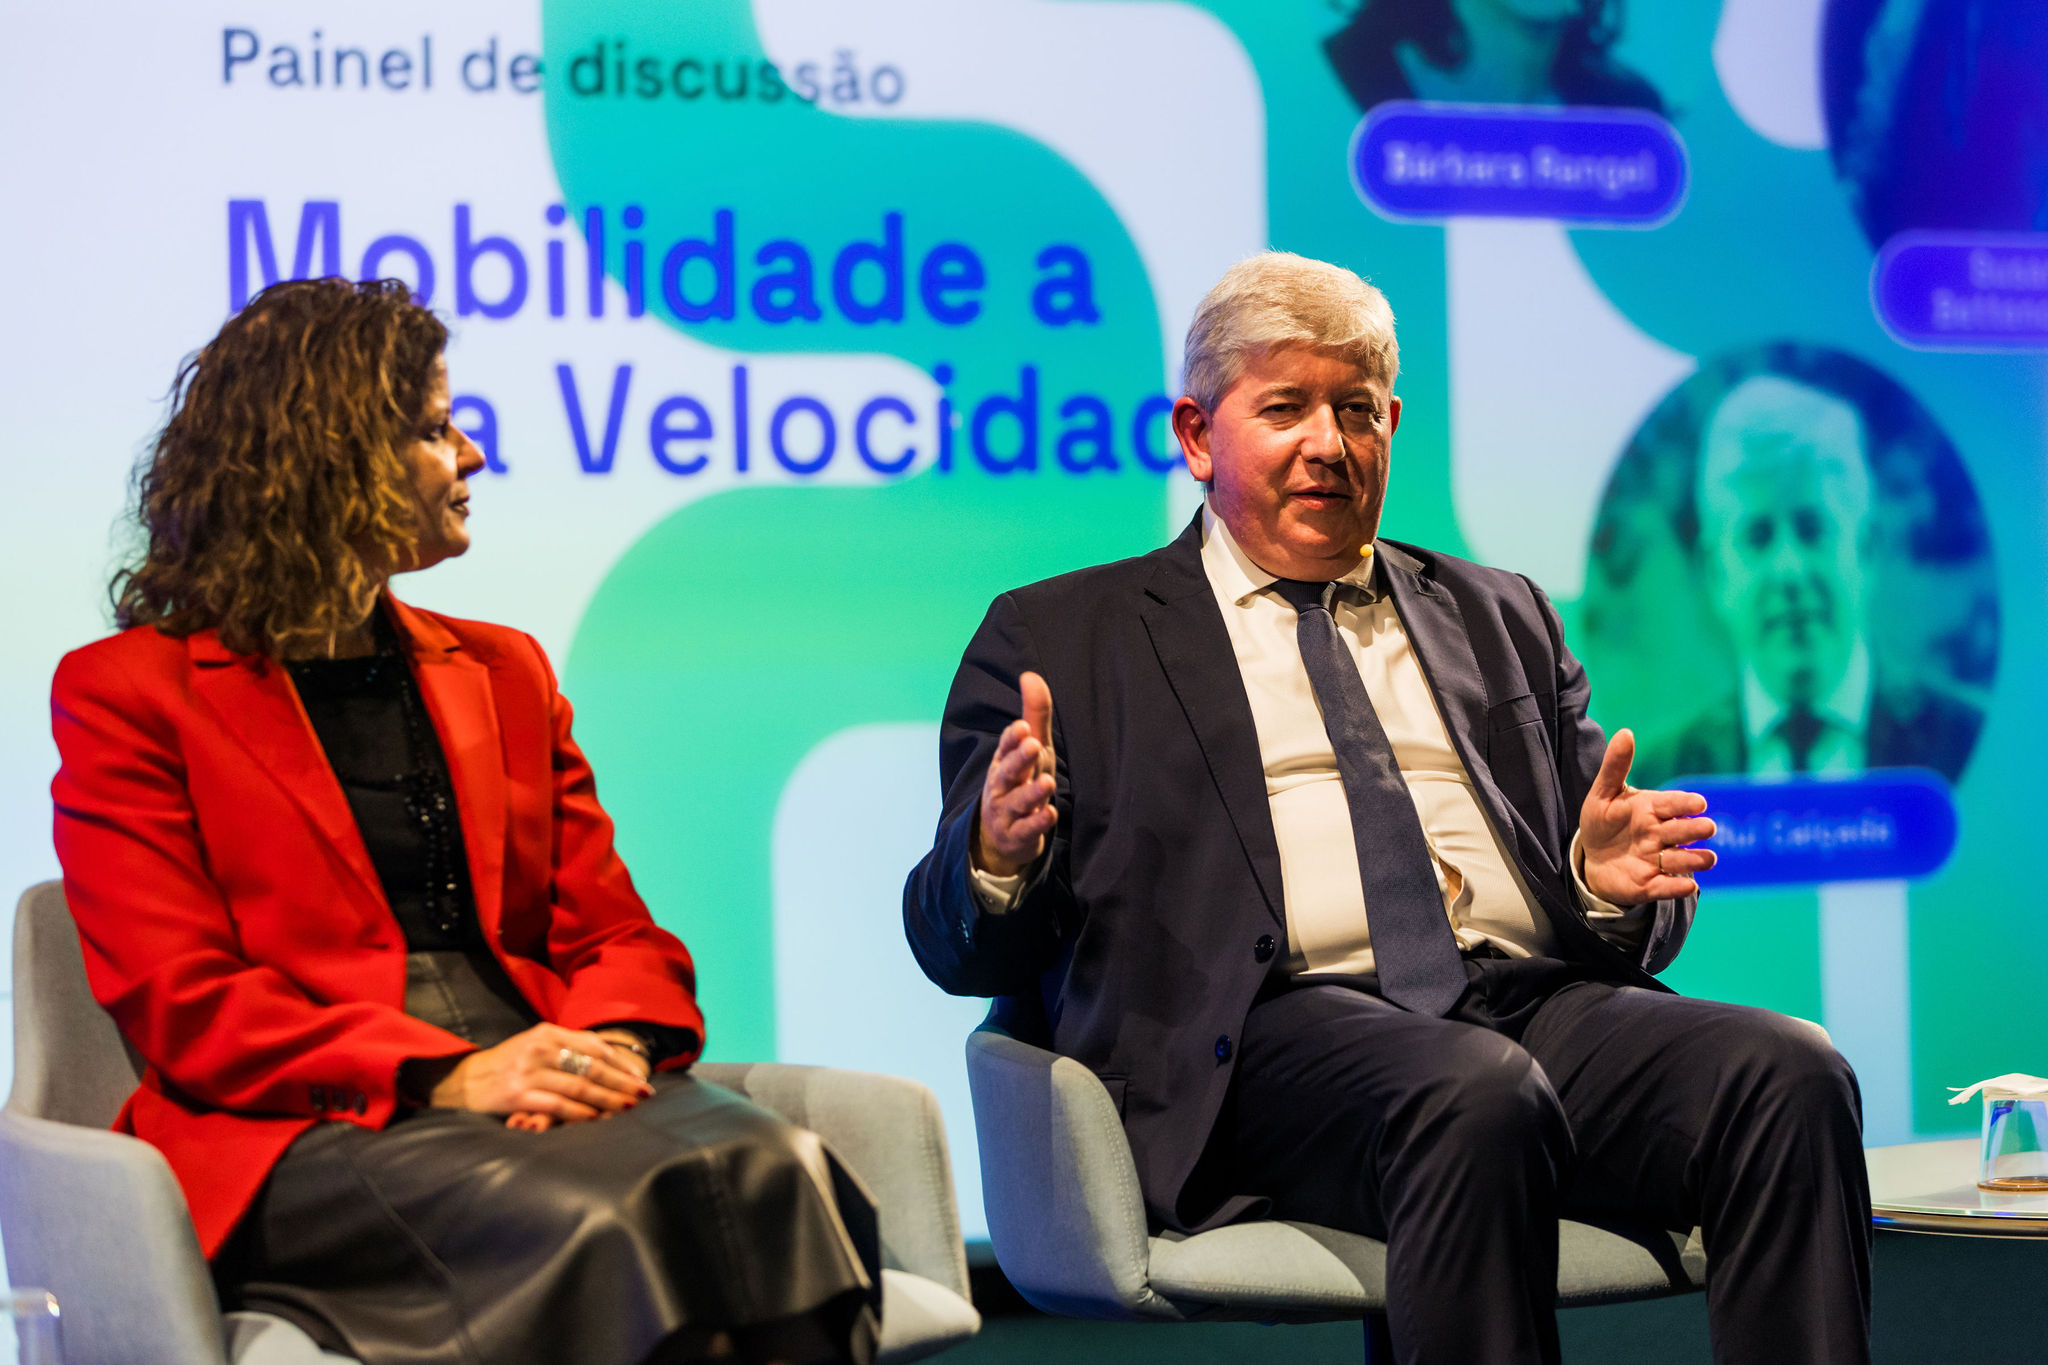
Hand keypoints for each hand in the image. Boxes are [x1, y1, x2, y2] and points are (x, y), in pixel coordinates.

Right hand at [429, 1022, 651, 1125]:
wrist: (464, 1080)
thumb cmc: (508, 1064)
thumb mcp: (535, 1045)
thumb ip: (566, 1048)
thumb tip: (609, 1062)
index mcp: (548, 1033)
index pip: (594, 1046)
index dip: (621, 1062)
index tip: (640, 1076)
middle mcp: (540, 1048)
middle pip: (592, 1066)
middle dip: (622, 1082)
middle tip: (644, 1094)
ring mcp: (529, 1071)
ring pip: (580, 1086)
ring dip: (608, 1099)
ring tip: (628, 1108)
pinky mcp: (518, 1095)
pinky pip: (558, 1104)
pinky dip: (581, 1113)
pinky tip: (597, 1119)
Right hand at [974, 670, 1057, 877]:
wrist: (1002, 836)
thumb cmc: (1020, 782)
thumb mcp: (1030, 749)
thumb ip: (1034, 715)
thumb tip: (1030, 675)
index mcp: (1003, 762)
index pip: (1005, 747)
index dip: (1012, 738)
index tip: (1022, 726)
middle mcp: (1001, 786)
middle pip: (1007, 772)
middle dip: (1019, 759)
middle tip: (1032, 744)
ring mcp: (1007, 812)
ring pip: (1017, 801)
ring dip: (1031, 792)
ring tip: (1046, 781)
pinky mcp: (1017, 835)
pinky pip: (1026, 830)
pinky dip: (1037, 823)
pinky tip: (1050, 814)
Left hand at [1579, 729, 1717, 906]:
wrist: (1593, 857)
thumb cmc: (1604, 821)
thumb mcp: (1603, 793)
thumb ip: (1615, 766)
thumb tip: (1625, 732)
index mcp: (1652, 809)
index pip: (1674, 804)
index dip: (1685, 804)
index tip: (1698, 803)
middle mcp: (1661, 835)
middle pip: (1683, 832)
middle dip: (1694, 830)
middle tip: (1705, 827)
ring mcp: (1657, 861)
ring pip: (1683, 861)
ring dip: (1695, 860)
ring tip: (1707, 859)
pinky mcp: (1650, 885)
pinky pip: (1666, 887)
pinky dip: (1677, 888)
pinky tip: (1688, 887)